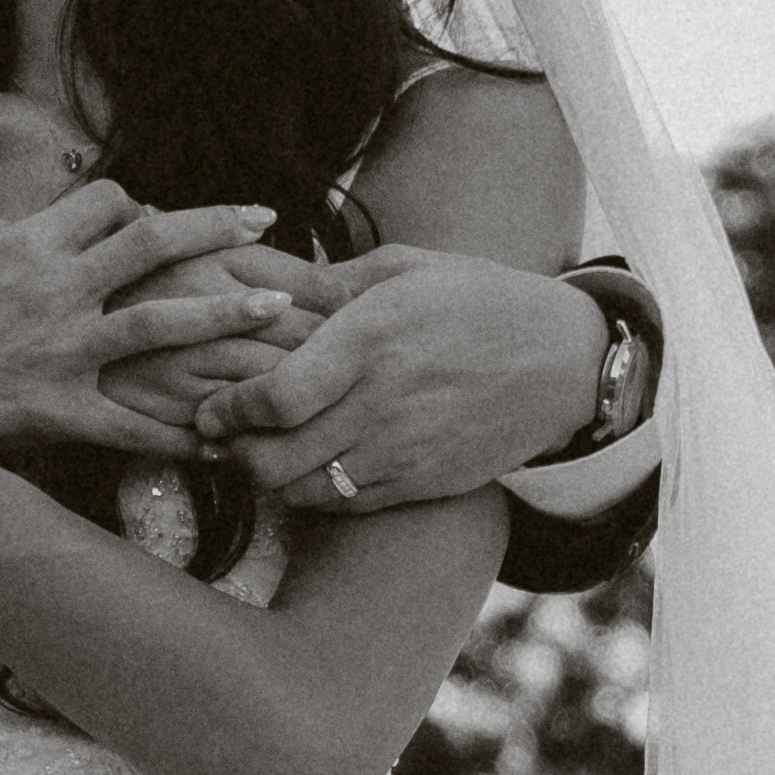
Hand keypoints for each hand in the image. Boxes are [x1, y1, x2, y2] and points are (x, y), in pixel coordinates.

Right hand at [0, 175, 296, 455]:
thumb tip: (8, 225)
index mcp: (30, 242)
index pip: (108, 201)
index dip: (142, 204)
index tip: (160, 218)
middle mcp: (58, 286)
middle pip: (153, 240)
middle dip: (214, 226)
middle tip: (264, 223)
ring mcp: (63, 349)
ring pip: (161, 320)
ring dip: (224, 312)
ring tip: (274, 309)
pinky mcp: (59, 409)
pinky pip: (131, 424)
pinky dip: (177, 434)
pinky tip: (216, 441)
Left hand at [194, 245, 613, 514]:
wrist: (562, 361)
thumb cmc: (479, 301)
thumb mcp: (407, 268)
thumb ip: (332, 283)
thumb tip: (265, 288)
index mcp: (371, 338)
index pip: (275, 395)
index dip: (230, 411)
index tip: (212, 408)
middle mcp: (383, 401)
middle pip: (275, 457)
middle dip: (235, 455)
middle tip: (222, 442)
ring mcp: (404, 450)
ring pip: (304, 491)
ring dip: (270, 481)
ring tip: (260, 459)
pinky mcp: (422, 483)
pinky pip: (345, 506)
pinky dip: (315, 496)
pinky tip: (310, 473)